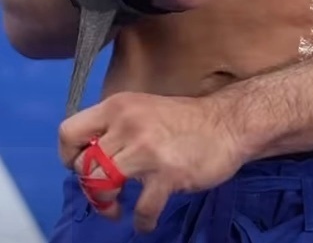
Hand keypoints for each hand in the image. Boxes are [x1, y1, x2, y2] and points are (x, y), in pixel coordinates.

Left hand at [59, 92, 245, 233]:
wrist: (227, 123)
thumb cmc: (184, 119)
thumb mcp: (143, 108)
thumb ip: (117, 126)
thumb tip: (90, 155)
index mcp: (119, 106)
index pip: (69, 131)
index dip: (69, 156)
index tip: (83, 166)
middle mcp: (127, 124)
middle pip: (83, 166)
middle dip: (90, 185)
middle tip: (105, 191)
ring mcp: (146, 149)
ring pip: (101, 186)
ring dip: (106, 204)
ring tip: (117, 208)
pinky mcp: (167, 174)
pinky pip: (141, 209)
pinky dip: (142, 221)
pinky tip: (148, 219)